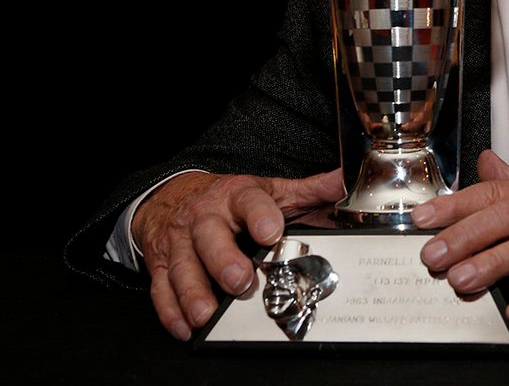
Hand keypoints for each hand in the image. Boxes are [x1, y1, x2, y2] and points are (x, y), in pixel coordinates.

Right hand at [131, 169, 344, 341]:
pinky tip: (185, 326)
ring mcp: (180, 240)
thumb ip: (311, 191)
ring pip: (182, 266)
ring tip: (207, 313)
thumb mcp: (271, 190)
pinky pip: (161, 288)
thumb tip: (347, 184)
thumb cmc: (230, 200)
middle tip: (240, 282)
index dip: (260, 215)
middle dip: (224, 260)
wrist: (174, 195)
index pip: (249, 200)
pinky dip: (171, 310)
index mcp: (236, 196)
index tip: (271, 232)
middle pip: (210, 236)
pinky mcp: (161, 263)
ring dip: (194, 292)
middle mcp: (205, 217)